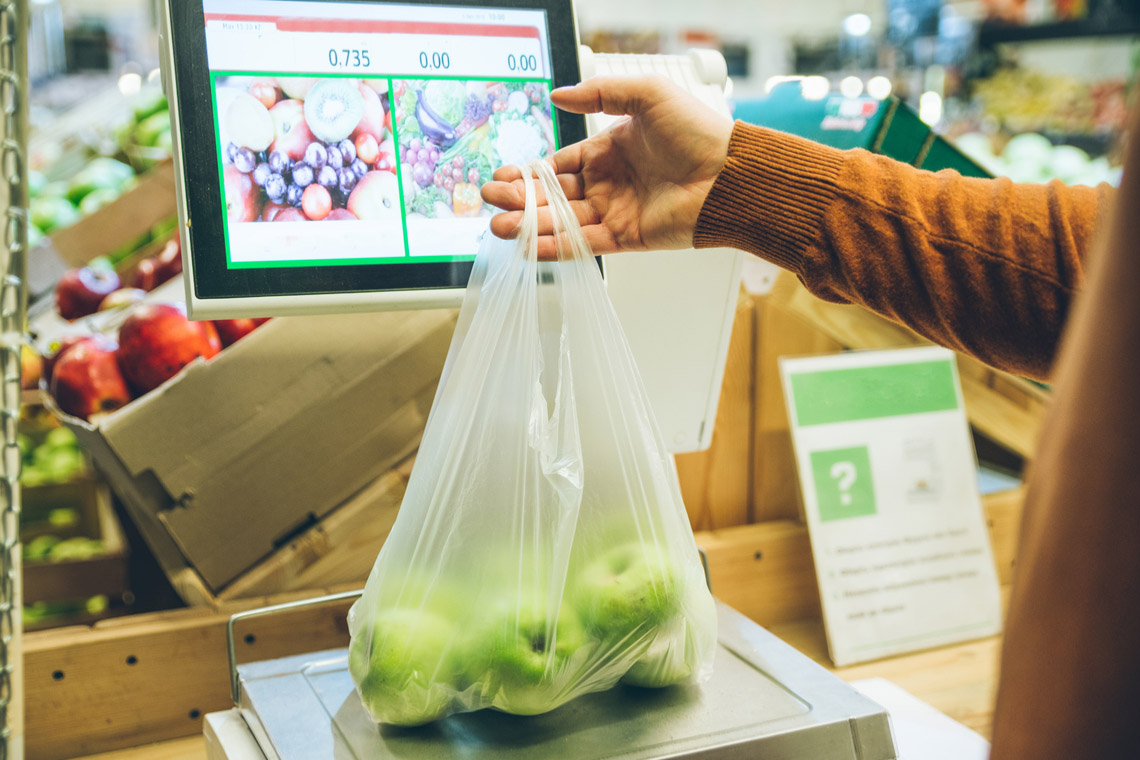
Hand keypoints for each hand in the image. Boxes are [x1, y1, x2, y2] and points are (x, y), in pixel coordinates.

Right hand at [481, 76, 732, 259]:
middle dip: (520, 200)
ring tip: (498, 226)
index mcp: (609, 152)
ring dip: (530, 225)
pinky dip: (557, 246)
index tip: (503, 178)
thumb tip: (558, 96)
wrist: (729, 174)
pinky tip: (529, 246)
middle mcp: (609, 184)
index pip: (559, 166)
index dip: (530, 174)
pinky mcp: (627, 238)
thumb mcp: (647, 95)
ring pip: (563, 221)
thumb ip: (601, 94)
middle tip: (490, 202)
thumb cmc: (698, 132)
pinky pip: (585, 243)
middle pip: (554, 196)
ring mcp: (616, 212)